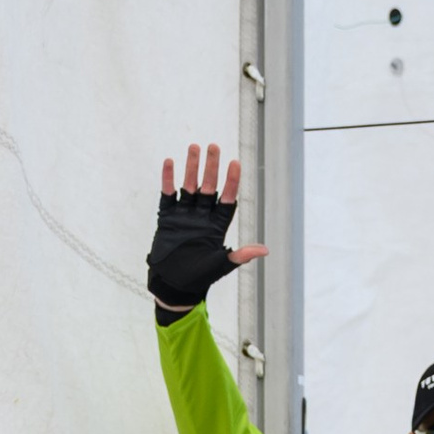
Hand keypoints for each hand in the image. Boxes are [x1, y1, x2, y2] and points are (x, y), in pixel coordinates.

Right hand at [149, 143, 268, 323]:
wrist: (173, 286)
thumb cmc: (199, 278)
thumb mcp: (221, 266)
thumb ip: (240, 256)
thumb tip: (264, 251)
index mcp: (217, 225)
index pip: (227, 198)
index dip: (232, 182)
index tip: (235, 163)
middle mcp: (202, 216)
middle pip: (209, 186)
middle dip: (211, 167)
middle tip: (214, 147)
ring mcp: (185, 215)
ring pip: (189, 185)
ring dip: (192, 167)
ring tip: (194, 147)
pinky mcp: (168, 218)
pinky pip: (168, 195)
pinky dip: (168, 180)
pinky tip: (170, 163)